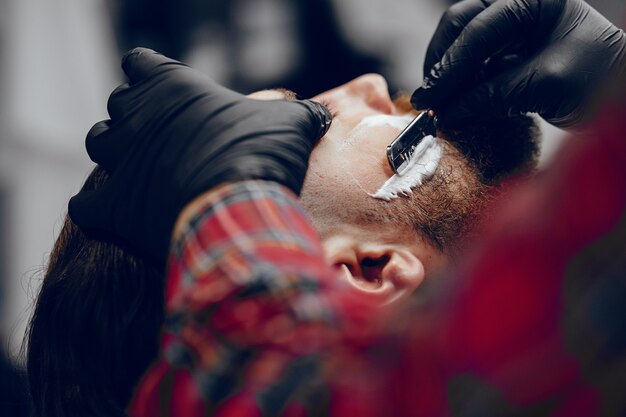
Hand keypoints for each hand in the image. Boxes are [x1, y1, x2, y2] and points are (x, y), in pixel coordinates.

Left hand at [69, 48, 331, 267]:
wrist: (240, 210)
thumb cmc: (262, 156)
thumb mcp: (291, 124)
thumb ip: (300, 114)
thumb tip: (324, 115)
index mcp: (172, 88)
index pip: (140, 62)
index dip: (150, 74)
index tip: (167, 91)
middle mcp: (137, 118)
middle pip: (118, 104)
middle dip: (135, 116)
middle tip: (165, 135)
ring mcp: (119, 163)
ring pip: (97, 143)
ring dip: (114, 151)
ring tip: (140, 166)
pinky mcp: (113, 208)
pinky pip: (85, 207)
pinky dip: (96, 208)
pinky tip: (116, 212)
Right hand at [411, 0, 625, 126]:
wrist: (623, 99)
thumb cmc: (597, 80)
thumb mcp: (544, 85)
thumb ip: (492, 95)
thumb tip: (448, 113)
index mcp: (534, 1)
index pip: (479, 29)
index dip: (451, 65)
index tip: (432, 96)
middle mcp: (520, 7)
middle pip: (462, 23)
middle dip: (443, 60)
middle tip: (429, 97)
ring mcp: (514, 29)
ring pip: (463, 41)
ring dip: (448, 72)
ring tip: (439, 103)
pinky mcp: (510, 52)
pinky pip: (475, 62)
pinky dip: (462, 82)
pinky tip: (456, 102)